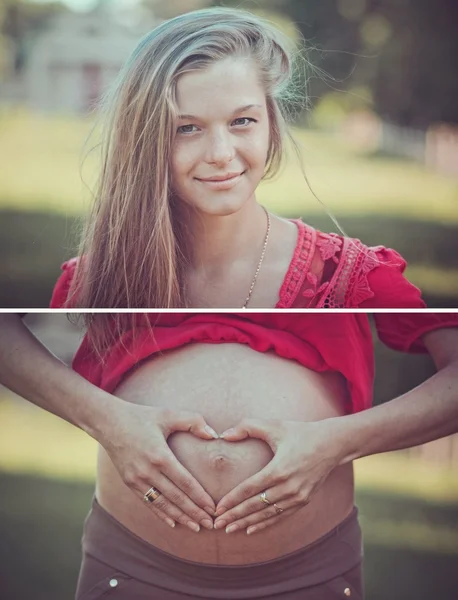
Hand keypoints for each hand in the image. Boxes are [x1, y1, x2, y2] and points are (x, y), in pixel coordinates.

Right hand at [99, 403, 218, 531]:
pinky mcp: (129, 483)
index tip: (213, 508)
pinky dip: (161, 514)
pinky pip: (148, 503)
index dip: (200, 498)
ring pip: (162, 504)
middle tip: (211, 524)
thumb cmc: (142, 416)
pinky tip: (173, 523)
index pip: (185, 483)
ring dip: (180, 517)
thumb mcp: (168, 414)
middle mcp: (147, 471)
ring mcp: (136, 479)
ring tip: (196, 527)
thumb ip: (193, 421)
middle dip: (195, 512)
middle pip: (176, 498)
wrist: (109, 422)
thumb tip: (213, 434)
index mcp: (160, 456)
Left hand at [213, 417, 342, 534]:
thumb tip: (224, 434)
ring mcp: (298, 496)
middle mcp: (289, 487)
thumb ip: (247, 427)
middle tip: (217, 524)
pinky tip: (250, 529)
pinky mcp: (304, 501)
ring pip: (267, 514)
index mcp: (279, 469)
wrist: (332, 443)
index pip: (249, 489)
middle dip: (235, 516)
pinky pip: (281, 516)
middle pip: (256, 506)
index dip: (232, 500)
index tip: (217, 508)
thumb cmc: (300, 432)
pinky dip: (265, 524)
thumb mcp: (274, 425)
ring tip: (229, 529)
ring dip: (247, 522)